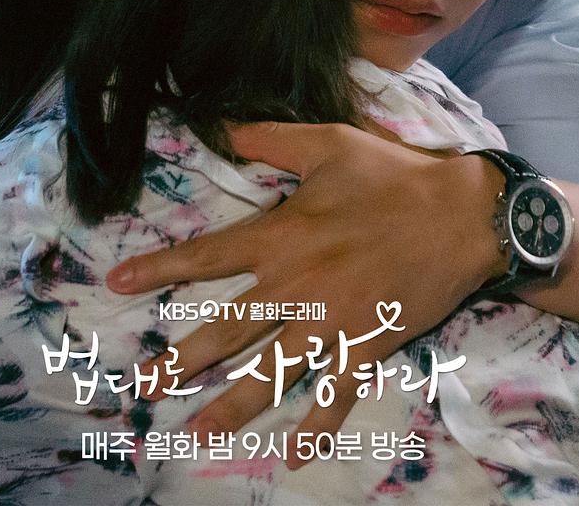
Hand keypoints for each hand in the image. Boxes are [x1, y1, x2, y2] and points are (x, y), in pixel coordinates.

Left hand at [106, 122, 504, 458]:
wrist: (461, 214)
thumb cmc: (392, 175)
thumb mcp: (326, 143)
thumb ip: (268, 137)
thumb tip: (219, 125)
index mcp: (280, 236)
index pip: (206, 256)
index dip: (159, 268)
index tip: (117, 284)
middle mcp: (295, 285)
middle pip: (226, 329)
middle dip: (179, 360)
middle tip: (142, 387)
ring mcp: (331, 322)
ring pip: (271, 371)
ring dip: (231, 404)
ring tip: (196, 432)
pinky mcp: (367, 344)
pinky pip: (337, 393)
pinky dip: (317, 424)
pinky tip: (294, 454)